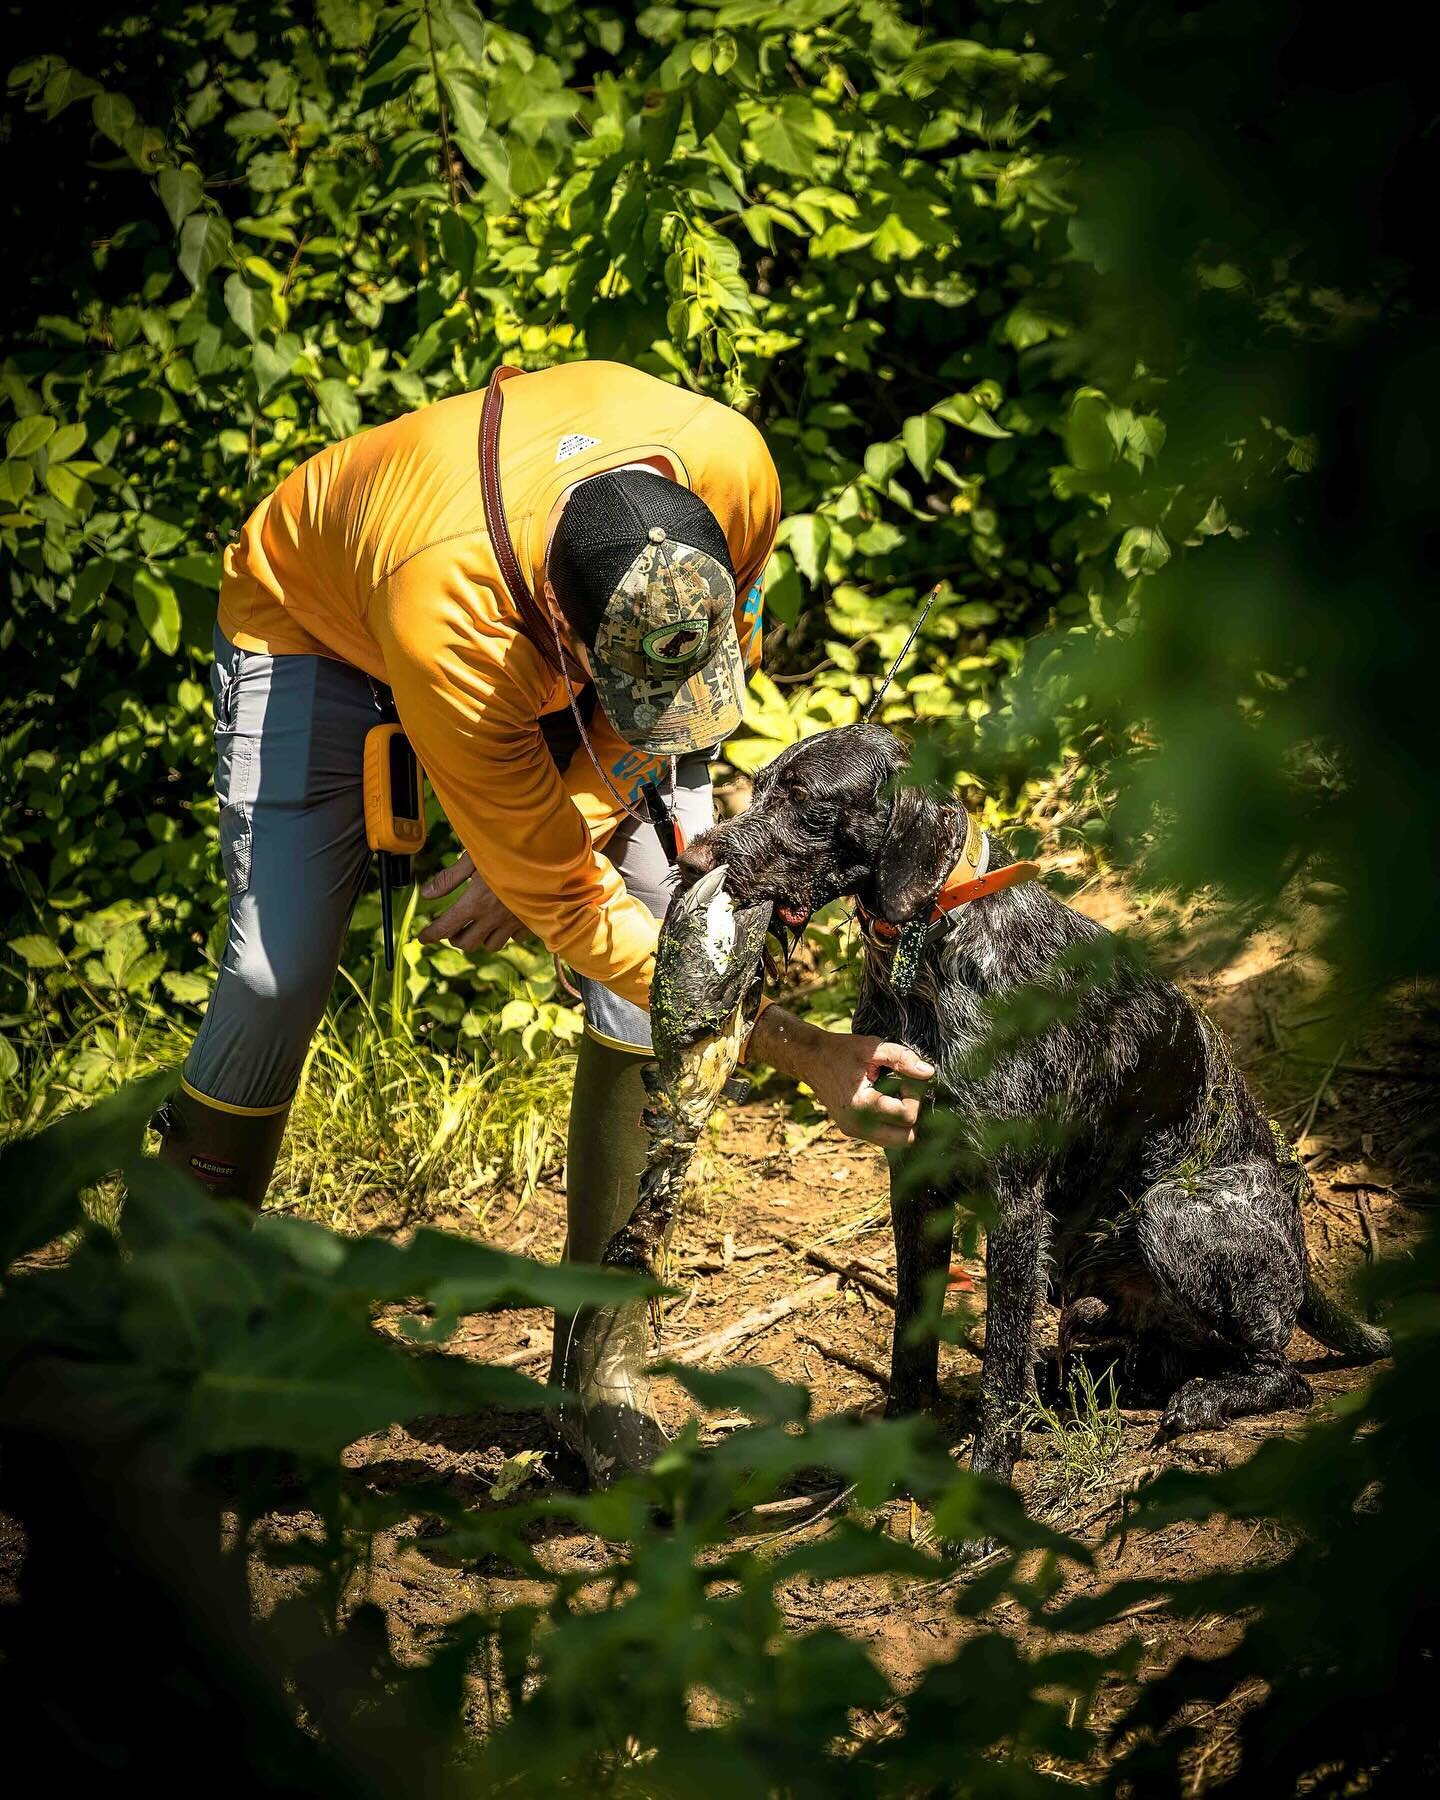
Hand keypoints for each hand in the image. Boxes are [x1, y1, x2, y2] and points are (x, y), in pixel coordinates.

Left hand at [418, 853, 524, 952]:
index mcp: (474, 903)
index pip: (445, 927)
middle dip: (455, 938)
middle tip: (453, 927)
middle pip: (467, 943)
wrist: (545, 858)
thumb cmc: (506, 853)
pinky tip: (504, 922)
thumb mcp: (472, 859)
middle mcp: (491, 918)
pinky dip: (506, 934)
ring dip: (480, 939)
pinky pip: (515, 938)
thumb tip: (426, 894)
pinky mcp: (530, 922)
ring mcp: (512, 923)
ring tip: (478, 926)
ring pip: (490, 946)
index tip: (423, 937)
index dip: (430, 935)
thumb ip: (449, 878)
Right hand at [748, 1007, 933, 1147]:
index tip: (906, 1079)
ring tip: (894, 1096)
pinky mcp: (852, 1131)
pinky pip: (884, 1137)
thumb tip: (929, 1073)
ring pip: (896, 1142)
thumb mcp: (872, 1047)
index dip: (915, 1097)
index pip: (907, 1117)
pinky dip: (892, 1123)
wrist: (810, 1059)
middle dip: (913, 1115)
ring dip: (903, 1122)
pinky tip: (886, 1100)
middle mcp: (856, 1125)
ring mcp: (853, 1131)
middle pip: (906, 1139)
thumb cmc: (841, 1051)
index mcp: (861, 1105)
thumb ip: (902, 1058)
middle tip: (905, 1091)